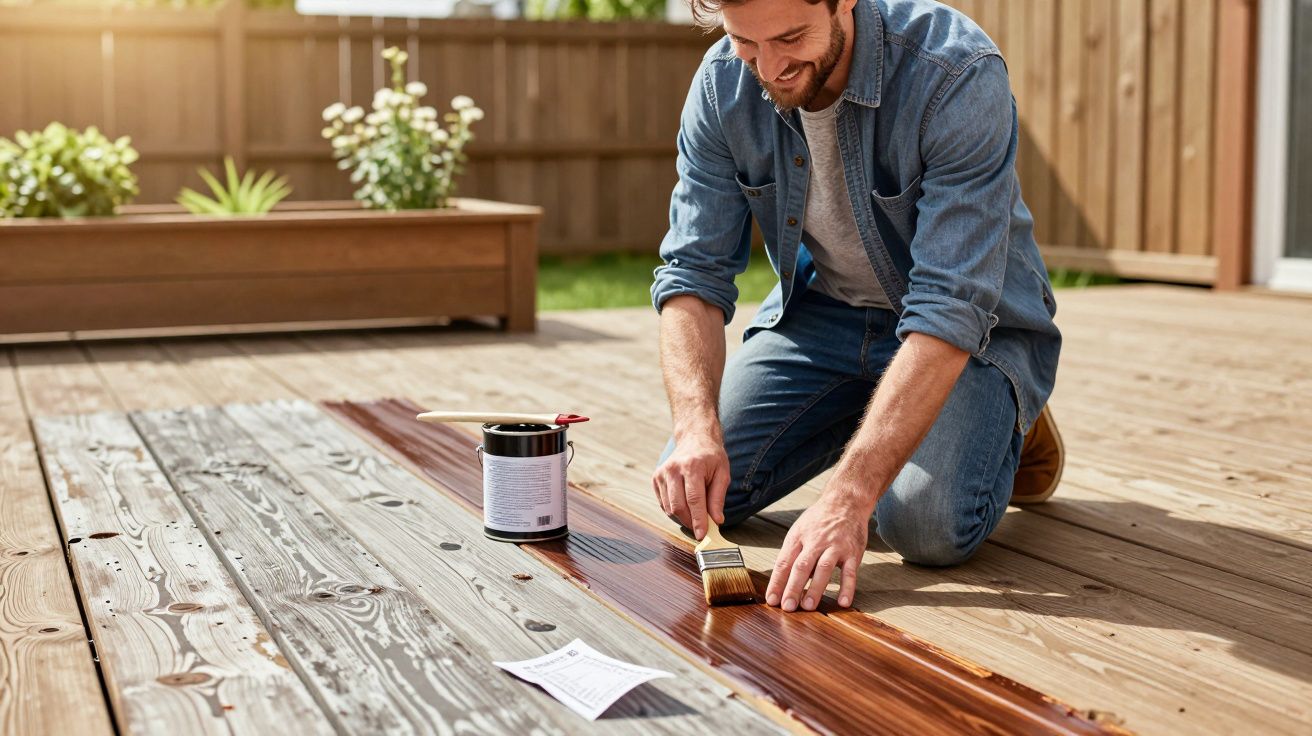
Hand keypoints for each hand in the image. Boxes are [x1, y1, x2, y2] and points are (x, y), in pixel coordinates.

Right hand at [652, 433, 730, 539]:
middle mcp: (673, 469)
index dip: (698, 520)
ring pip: (669, 507)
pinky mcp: (656, 478)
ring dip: (683, 517)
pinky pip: (663, 504)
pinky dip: (674, 510)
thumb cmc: (711, 457)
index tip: (702, 535)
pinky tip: (685, 505)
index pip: (694, 500)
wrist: (694, 438)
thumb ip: (718, 498)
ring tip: (695, 514)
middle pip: (678, 506)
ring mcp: (662, 473)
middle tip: (701, 527)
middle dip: (690, 522)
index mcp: (692, 466)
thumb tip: (716, 520)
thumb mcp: (722, 473)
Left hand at [765, 493, 867, 611]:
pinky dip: (847, 587)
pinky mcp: (852, 552)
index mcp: (798, 537)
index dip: (777, 582)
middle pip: (801, 566)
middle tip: (787, 607)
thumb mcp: (800, 531)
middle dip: (793, 588)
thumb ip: (794, 555)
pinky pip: (850, 572)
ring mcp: (835, 546)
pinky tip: (843, 602)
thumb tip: (786, 582)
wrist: (846, 502)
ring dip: (815, 589)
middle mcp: (815, 541)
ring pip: (823, 569)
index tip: (771, 600)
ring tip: (808, 606)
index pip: (784, 562)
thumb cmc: (819, 520)